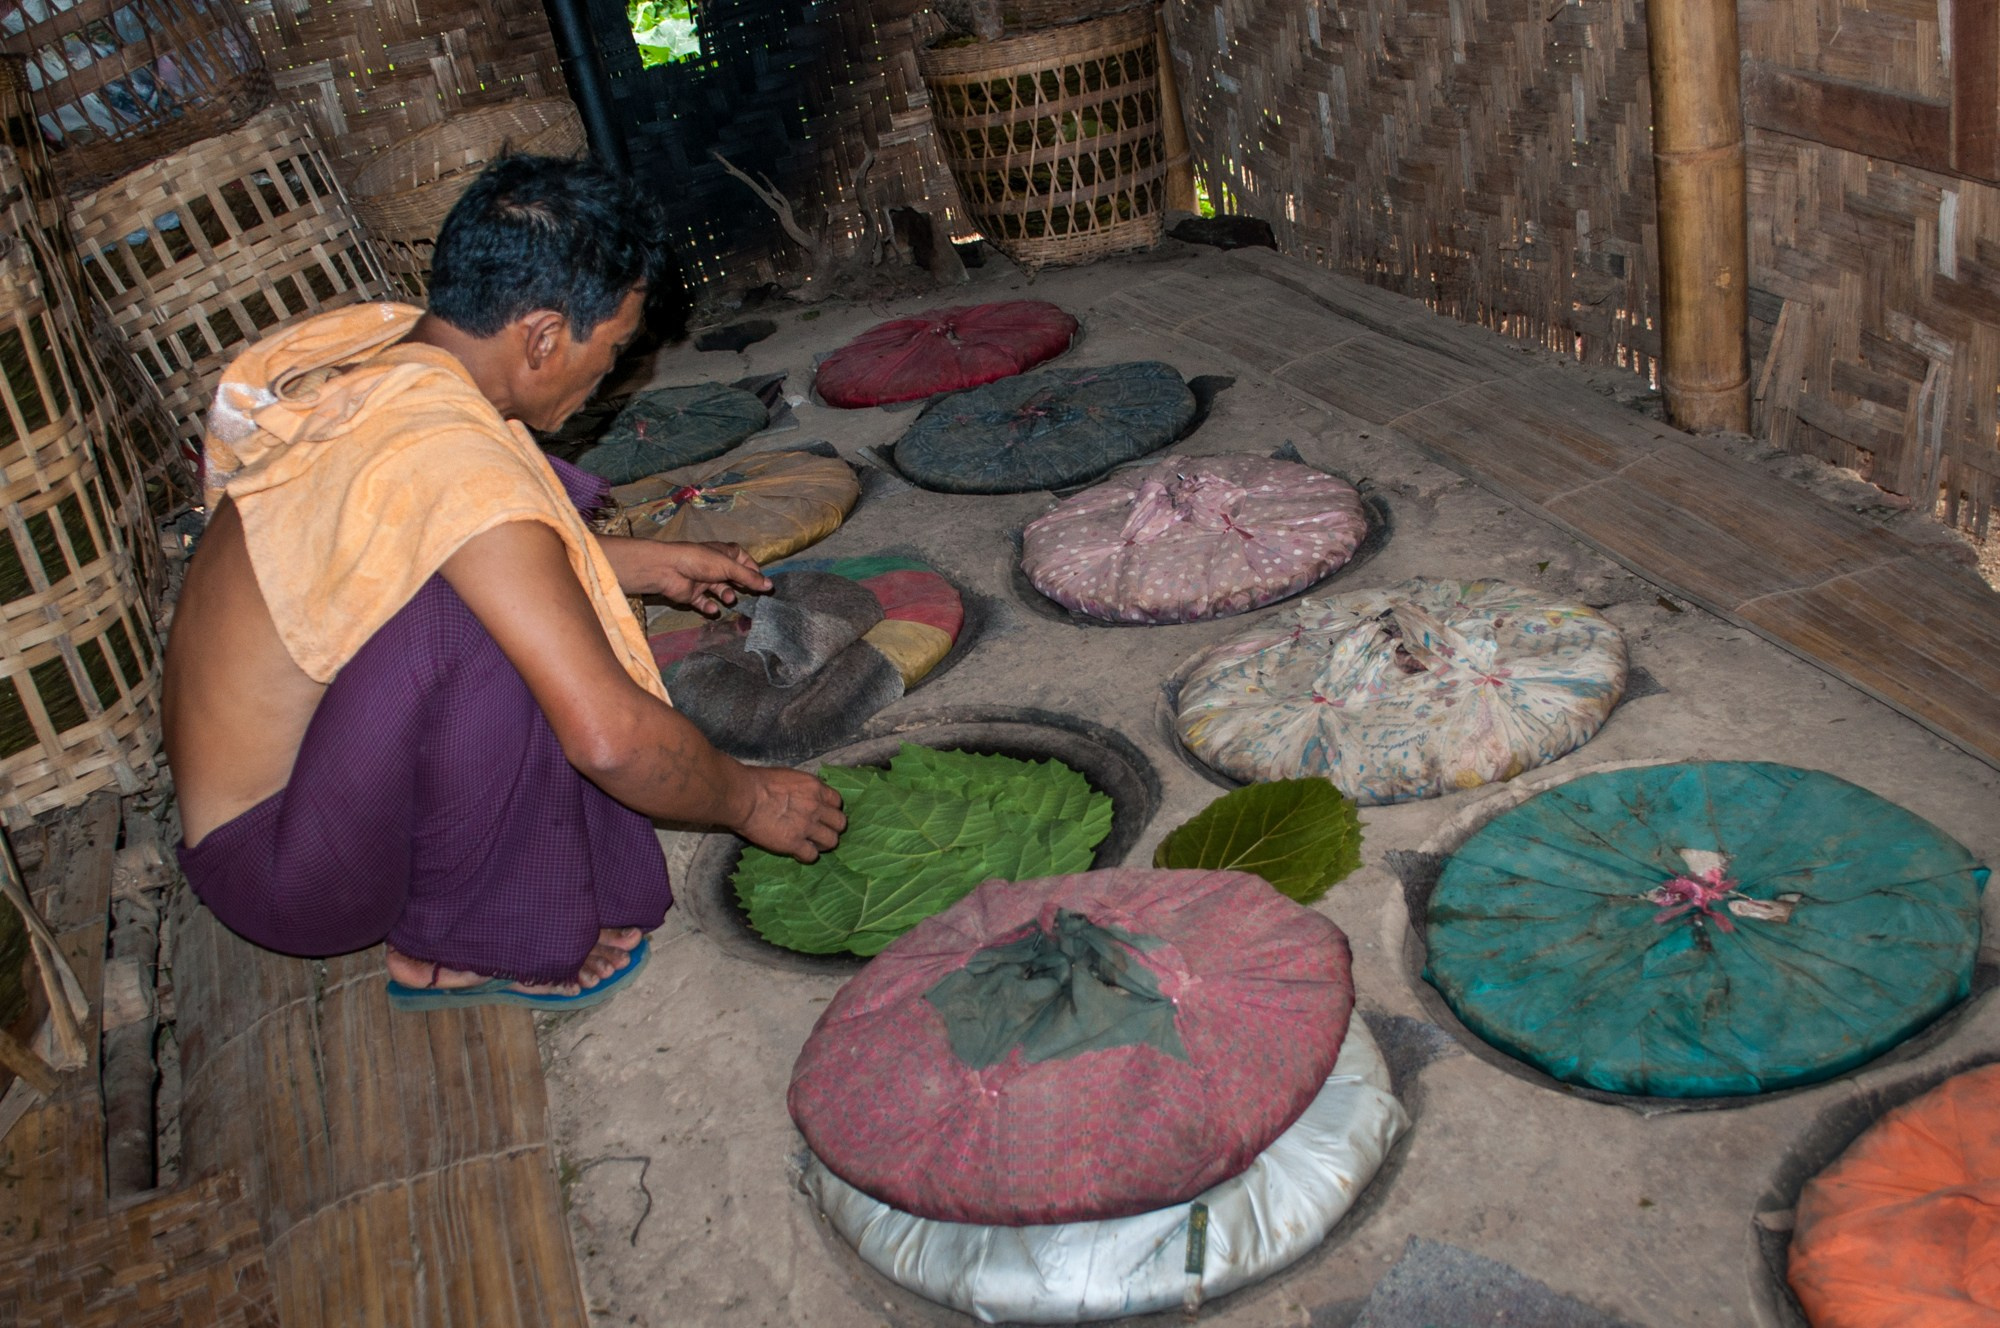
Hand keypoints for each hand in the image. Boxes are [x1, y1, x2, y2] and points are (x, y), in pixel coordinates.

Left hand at [602, 536, 769, 614]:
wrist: (668, 569)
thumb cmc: (701, 561)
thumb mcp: (729, 567)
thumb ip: (749, 578)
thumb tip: (770, 585)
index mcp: (723, 553)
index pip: (743, 560)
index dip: (753, 570)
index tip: (762, 583)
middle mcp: (714, 566)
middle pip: (733, 577)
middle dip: (741, 586)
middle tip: (751, 595)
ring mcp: (703, 580)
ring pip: (720, 590)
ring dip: (726, 595)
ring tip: (728, 598)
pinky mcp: (692, 594)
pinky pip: (704, 602)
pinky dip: (709, 607)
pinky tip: (712, 608)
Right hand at [735, 766, 844, 861]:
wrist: (744, 797)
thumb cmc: (758, 782)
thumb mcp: (788, 776)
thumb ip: (802, 789)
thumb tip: (802, 796)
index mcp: (815, 788)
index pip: (837, 802)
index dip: (831, 809)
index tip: (823, 813)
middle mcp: (816, 807)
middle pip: (840, 823)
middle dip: (832, 827)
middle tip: (820, 830)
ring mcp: (807, 826)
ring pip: (831, 841)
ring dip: (823, 844)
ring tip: (812, 844)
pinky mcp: (794, 843)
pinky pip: (811, 856)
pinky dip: (806, 856)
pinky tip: (797, 853)